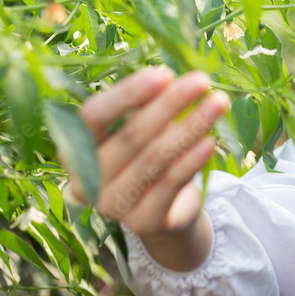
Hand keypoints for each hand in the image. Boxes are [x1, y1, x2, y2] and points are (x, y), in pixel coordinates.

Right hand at [67, 67, 229, 241]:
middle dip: (169, 104)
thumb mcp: (144, 127)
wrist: (164, 211)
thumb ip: (149, 105)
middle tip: (201, 81)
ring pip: (154, 159)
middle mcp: (86, 179)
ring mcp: (112, 204)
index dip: (127, 94)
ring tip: (218, 103)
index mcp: (76, 147)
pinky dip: (191, 160)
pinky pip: (170, 184)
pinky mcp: (143, 221)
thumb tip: (173, 78)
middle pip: (130, 136)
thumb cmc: (148, 154)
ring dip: (190, 127)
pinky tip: (211, 141)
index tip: (164, 74)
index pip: (93, 116)